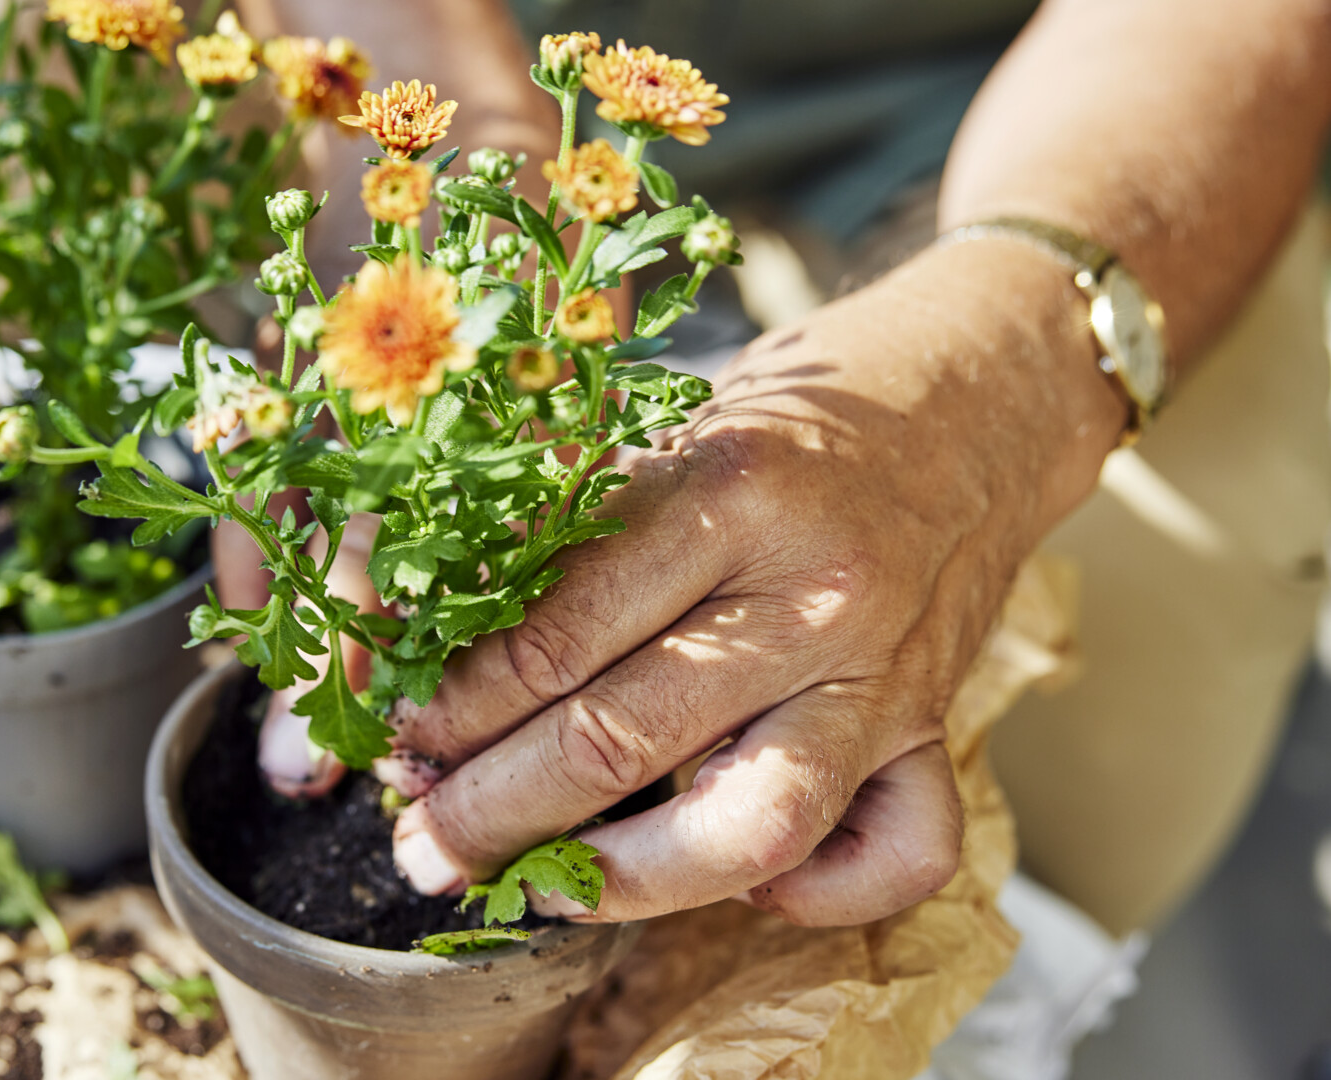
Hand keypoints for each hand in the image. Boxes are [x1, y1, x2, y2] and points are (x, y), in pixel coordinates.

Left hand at [369, 241, 1124, 926]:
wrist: (975, 392)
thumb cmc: (790, 416)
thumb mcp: (664, 431)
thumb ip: (552, 528)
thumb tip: (404, 628)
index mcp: (726, 494)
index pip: (557, 633)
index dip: (454, 702)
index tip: (397, 735)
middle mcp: (810, 595)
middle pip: (618, 739)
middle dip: (490, 810)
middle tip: (420, 842)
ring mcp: (884, 677)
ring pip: (748, 824)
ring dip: (617, 882)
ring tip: (536, 893)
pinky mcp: (938, 731)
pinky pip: (899, 854)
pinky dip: (817, 894)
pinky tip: (744, 885)